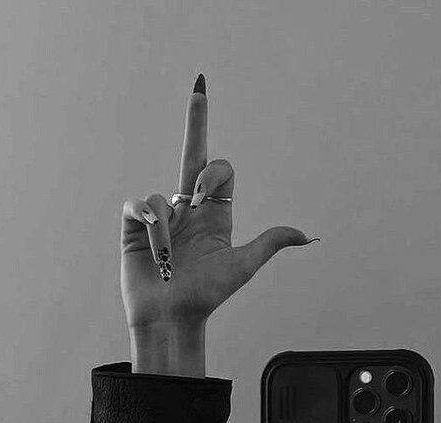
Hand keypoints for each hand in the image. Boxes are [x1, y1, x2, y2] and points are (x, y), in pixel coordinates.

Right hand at [120, 74, 317, 331]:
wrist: (172, 318)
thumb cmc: (207, 296)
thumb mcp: (242, 267)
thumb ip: (269, 243)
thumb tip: (306, 235)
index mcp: (216, 216)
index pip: (219, 172)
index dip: (213, 173)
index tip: (206, 194)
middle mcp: (190, 211)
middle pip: (193, 156)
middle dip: (196, 121)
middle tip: (199, 86)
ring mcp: (162, 219)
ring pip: (161, 196)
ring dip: (166, 228)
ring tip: (168, 259)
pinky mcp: (134, 229)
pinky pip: (137, 206)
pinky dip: (144, 220)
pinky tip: (151, 241)